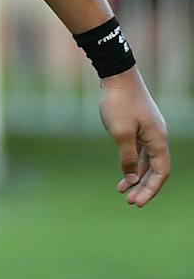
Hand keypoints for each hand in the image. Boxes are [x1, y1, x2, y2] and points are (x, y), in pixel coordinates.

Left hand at [99, 67, 170, 206]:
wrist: (117, 76)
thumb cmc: (119, 103)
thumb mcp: (120, 133)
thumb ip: (128, 158)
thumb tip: (132, 179)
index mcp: (158, 140)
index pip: (161, 172)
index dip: (150, 189)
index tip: (137, 202)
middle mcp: (158, 137)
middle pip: (155, 169)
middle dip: (143, 187)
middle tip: (129, 202)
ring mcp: (149, 132)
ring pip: (147, 161)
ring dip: (137, 176)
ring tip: (122, 191)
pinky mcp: (139, 126)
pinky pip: (140, 151)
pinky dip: (132, 163)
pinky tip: (123, 171)